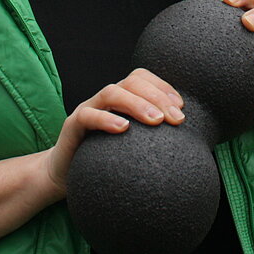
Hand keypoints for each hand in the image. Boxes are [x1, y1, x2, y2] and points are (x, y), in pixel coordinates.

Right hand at [43, 67, 185, 193]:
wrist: (64, 176)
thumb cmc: (103, 160)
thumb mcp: (131, 146)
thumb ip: (152, 138)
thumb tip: (189, 145)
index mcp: (121, 99)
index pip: (142, 78)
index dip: (163, 86)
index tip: (182, 107)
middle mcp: (104, 99)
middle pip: (131, 82)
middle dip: (157, 96)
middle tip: (176, 118)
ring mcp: (88, 109)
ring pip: (111, 92)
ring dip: (137, 104)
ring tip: (156, 120)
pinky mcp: (72, 126)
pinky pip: (88, 116)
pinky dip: (106, 119)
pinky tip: (124, 128)